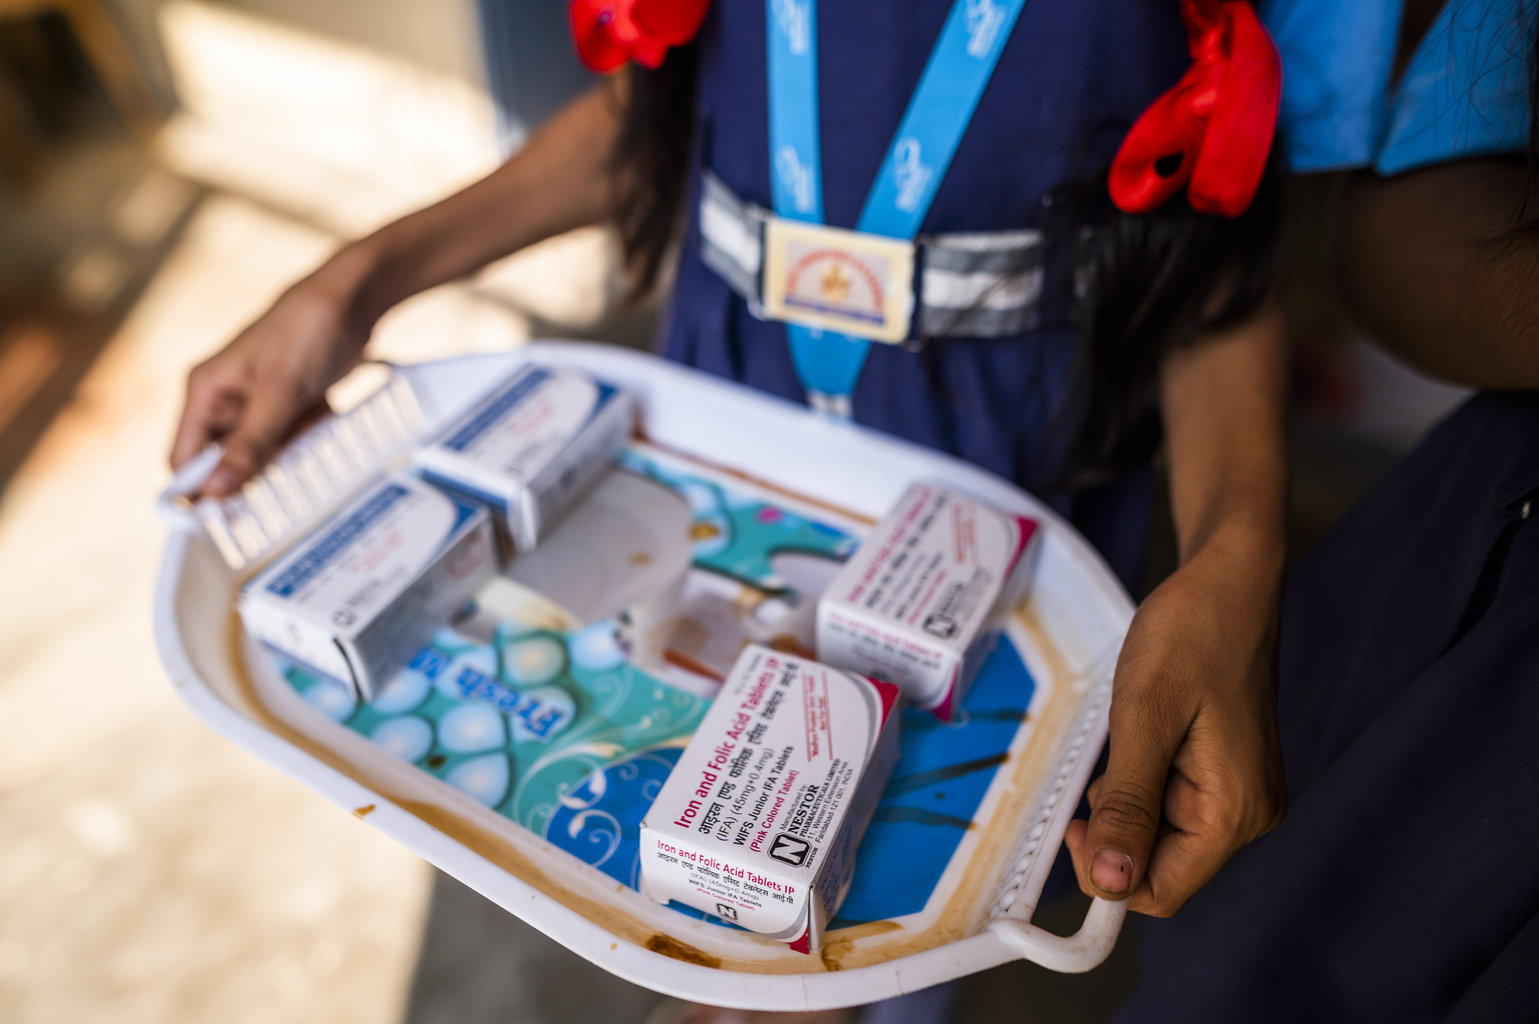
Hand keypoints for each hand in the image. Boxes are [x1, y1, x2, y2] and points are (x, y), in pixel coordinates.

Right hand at [170, 271, 374, 495]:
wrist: (354, 298)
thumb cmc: (306, 330)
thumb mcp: (279, 394)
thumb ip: (250, 445)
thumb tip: (215, 492)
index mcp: (205, 391)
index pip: (184, 458)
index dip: (197, 491)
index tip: (217, 523)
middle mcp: (225, 398)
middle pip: (226, 459)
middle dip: (257, 469)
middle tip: (285, 463)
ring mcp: (258, 401)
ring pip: (264, 451)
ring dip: (289, 450)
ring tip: (311, 418)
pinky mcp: (289, 402)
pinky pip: (292, 437)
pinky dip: (309, 434)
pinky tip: (324, 409)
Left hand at [1064, 529, 1285, 916]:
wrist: (1228, 580)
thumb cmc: (1191, 633)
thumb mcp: (1144, 717)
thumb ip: (1128, 804)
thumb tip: (1110, 883)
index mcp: (1235, 810)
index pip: (1160, 892)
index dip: (1107, 873)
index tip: (1073, 821)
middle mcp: (1248, 814)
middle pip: (1159, 867)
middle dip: (1116, 828)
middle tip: (1105, 762)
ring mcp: (1240, 793)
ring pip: (1158, 834)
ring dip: (1126, 799)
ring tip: (1131, 735)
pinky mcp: (1226, 773)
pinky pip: (1168, 802)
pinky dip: (1140, 779)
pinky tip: (1144, 732)